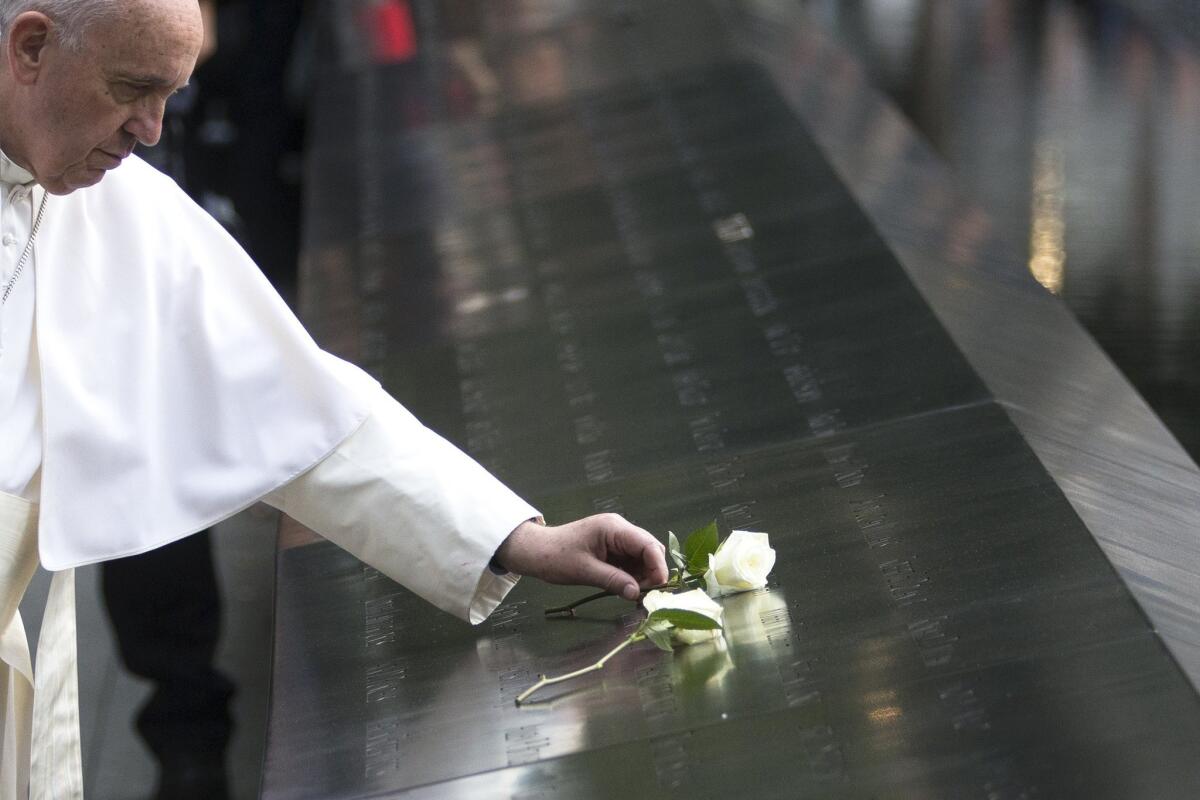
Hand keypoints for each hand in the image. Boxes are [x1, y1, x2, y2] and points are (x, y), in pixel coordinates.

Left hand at [493, 514, 668, 600]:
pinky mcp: (613, 547)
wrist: (536, 551)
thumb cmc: (555, 557)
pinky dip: (633, 574)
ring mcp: (616, 537)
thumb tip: (637, 593)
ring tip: (632, 592)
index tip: (659, 588)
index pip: (647, 544)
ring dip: (643, 575)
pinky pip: (631, 561)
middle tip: (643, 594)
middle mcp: (619, 529)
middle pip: (649, 549)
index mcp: (613, 528)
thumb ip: (613, 580)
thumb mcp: (584, 571)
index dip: (658, 566)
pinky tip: (626, 586)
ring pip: (643, 556)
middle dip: (652, 571)